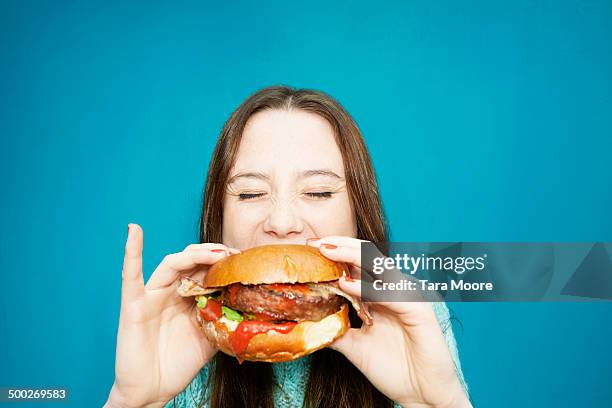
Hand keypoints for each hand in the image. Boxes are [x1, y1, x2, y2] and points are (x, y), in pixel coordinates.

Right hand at [105, 224, 238, 407]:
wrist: (153, 390)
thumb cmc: (178, 365)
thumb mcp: (210, 338)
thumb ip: (223, 319)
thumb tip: (249, 307)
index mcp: (188, 298)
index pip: (206, 270)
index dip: (224, 262)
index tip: (244, 259)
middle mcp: (170, 292)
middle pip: (192, 261)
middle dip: (214, 254)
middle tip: (234, 255)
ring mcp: (152, 296)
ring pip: (172, 264)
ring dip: (194, 255)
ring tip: (215, 253)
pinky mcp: (134, 305)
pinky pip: (130, 276)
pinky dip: (131, 252)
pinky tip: (134, 231)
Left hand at [308, 237, 470, 407]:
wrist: (421, 395)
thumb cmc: (394, 369)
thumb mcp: (354, 346)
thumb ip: (336, 328)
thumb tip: (308, 319)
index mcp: (380, 295)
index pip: (357, 264)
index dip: (335, 253)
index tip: (309, 248)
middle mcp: (394, 290)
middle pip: (367, 257)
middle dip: (340, 246)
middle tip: (315, 241)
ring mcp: (407, 297)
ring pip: (380, 266)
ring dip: (352, 256)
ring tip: (327, 251)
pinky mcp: (419, 311)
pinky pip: (391, 293)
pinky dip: (368, 287)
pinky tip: (347, 284)